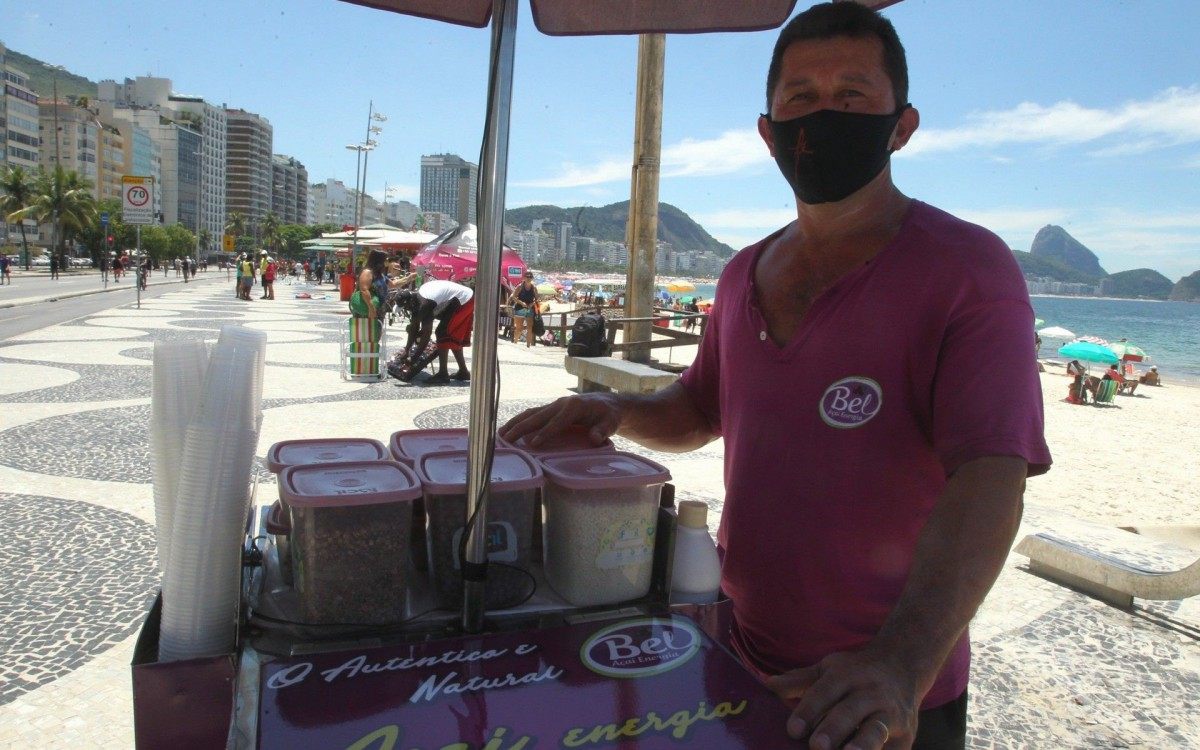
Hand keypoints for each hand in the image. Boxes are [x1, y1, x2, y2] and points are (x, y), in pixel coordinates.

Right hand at [499, 394, 620, 447]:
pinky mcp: (551, 408)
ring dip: (515, 423)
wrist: (608, 404)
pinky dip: (520, 421)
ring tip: (500, 434)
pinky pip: (533, 414)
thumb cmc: (609, 415)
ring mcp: (554, 405)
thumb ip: (604, 430)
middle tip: (507, 439)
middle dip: (521, 427)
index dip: (545, 432)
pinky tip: (509, 429)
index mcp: (574, 406)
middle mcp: (561, 403)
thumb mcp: (611, 422)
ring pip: (531, 413)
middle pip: (538, 416)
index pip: (557, 421)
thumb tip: (594, 437)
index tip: (533, 443)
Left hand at [765, 648, 919, 749]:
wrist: (904, 667)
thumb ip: (799, 680)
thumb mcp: (828, 669)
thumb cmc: (857, 672)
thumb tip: (768, 685)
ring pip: (876, 730)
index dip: (808, 710)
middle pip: (849, 711)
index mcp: (847, 675)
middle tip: (816, 746)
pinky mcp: (906, 735)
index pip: (824, 691)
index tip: (793, 730)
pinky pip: (892, 748)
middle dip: (833, 728)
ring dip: (862, 744)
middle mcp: (870, 692)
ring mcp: (890, 714)